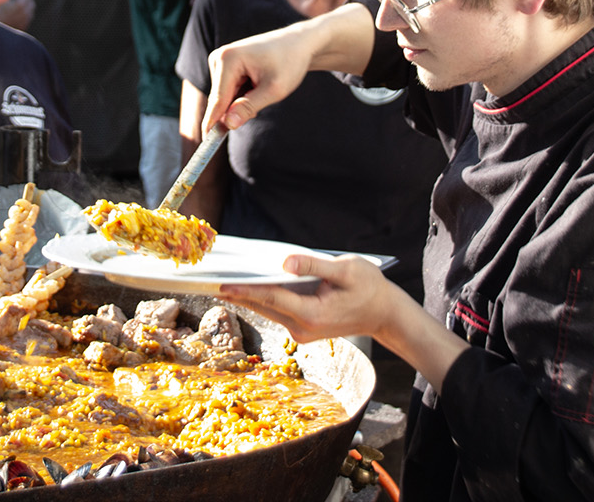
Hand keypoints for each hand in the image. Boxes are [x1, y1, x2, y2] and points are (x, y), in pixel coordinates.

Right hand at [0, 0, 35, 31]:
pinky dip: (25, 16)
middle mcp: (25, 13)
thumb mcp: (0, 2)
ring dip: (27, 8)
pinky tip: (18, 16)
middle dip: (27, 0)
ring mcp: (25, 22)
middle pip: (30, 4)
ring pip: (30, 13)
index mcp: (20, 5)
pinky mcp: (22, 28)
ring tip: (20, 6)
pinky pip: (27, 20)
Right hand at [203, 27, 311, 132]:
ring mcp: (220, 60)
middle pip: (220, 99)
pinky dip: (242, 95)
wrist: (298, 43)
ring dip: (242, 101)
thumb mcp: (274, 90)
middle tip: (262, 98)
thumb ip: (249, 107)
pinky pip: (228, 90)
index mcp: (228, 59)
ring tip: (263, 86)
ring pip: (224, 97)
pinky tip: (258, 83)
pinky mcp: (225, 65)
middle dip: (238, 108)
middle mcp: (219, 57)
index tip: (206, 143)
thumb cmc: (289, 63)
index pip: (217, 99)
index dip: (213, 122)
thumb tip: (228, 124)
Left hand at [219, 254, 396, 343]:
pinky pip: (277, 310)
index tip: (222, 284)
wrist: (384, 314)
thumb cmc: (369, 289)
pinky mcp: (302, 328)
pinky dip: (262, 298)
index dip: (245, 289)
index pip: (271, 299)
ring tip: (220, 279)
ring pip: (267, 309)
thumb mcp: (347, 270)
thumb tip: (285, 262)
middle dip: (236, 292)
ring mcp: (301, 331)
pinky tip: (248, 284)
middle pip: (263, 306)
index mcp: (313, 314)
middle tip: (208, 280)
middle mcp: (302, 328)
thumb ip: (313, 265)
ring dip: (246, 295)